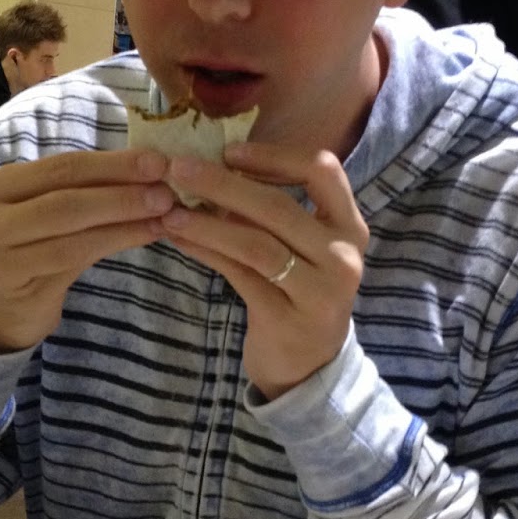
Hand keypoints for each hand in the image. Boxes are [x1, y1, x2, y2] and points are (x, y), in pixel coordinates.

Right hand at [0, 149, 174, 353]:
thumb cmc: (30, 251)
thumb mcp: (47, 213)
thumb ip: (83, 191)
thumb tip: (148, 168)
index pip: (62, 166)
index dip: (112, 163)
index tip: (157, 161)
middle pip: (65, 194)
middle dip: (121, 190)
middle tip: (166, 190)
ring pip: (71, 228)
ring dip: (124, 218)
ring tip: (163, 213)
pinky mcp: (12, 281)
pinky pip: (72, 256)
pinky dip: (114, 242)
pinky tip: (144, 235)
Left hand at [159, 142, 367, 399]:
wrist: (308, 367)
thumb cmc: (298, 293)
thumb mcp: (301, 247)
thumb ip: (273, 209)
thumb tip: (214, 163)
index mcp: (349, 225)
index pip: (322, 170)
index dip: (274, 155)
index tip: (229, 151)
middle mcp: (342, 255)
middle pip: (279, 206)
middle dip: (223, 183)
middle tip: (178, 168)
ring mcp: (320, 290)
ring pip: (256, 244)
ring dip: (206, 221)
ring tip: (168, 209)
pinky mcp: (288, 319)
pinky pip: (239, 275)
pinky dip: (205, 252)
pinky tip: (177, 238)